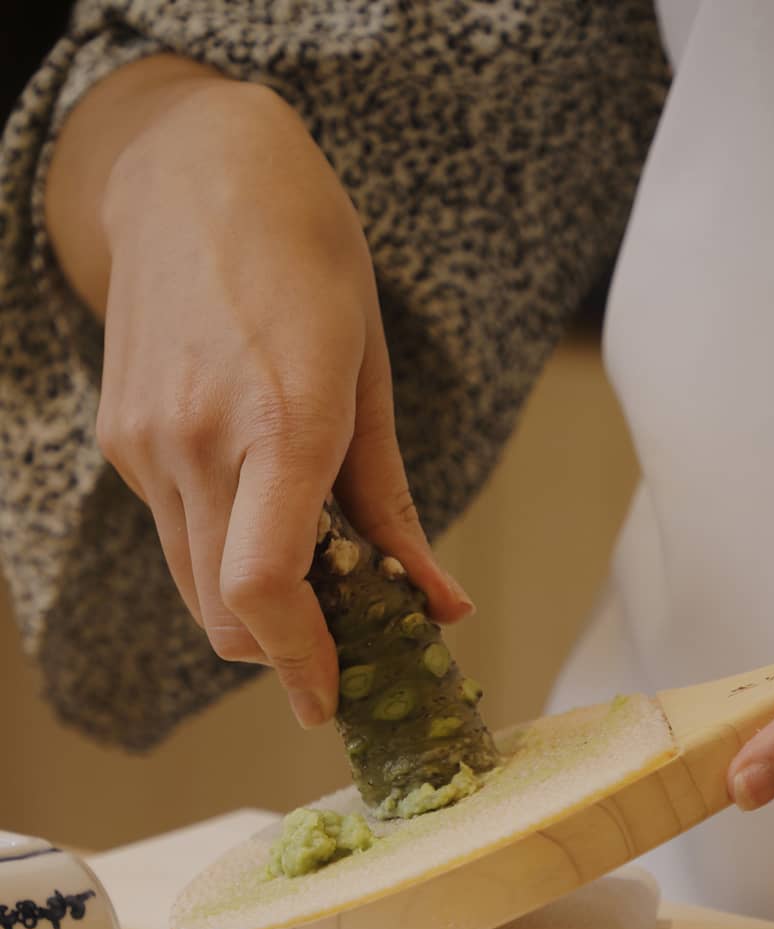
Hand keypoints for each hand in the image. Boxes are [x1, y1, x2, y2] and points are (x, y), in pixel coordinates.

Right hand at [46, 59, 470, 727]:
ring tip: (316, 591)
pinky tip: (267, 521)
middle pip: (223, 612)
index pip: (263, 584)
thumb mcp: (373, 380)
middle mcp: (197, 441)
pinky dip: (222, 559)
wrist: (192, 172)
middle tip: (342, 656)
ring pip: (193, 585)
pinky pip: (176, 535)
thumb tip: (439, 606)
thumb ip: (395, 506)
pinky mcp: (122, 438)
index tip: (332, 698)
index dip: (299, 661)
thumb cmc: (309, 262)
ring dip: (252, 613)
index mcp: (282, 422)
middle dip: (284, 653)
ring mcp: (146, 442)